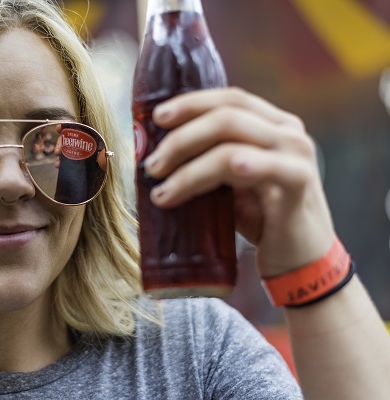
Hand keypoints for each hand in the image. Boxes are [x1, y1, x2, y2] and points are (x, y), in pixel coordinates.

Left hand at [143, 87, 335, 277]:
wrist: (302, 258)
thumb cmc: (262, 218)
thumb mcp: (231, 184)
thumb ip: (206, 163)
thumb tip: (156, 157)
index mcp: (271, 124)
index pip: (228, 99)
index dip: (191, 104)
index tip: (156, 118)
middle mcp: (286, 132)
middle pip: (226, 116)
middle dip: (180, 139)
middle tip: (152, 166)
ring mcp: (296, 155)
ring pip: (232, 145)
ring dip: (190, 168)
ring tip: (162, 192)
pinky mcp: (299, 182)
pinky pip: (266, 167)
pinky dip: (239, 166)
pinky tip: (224, 172)